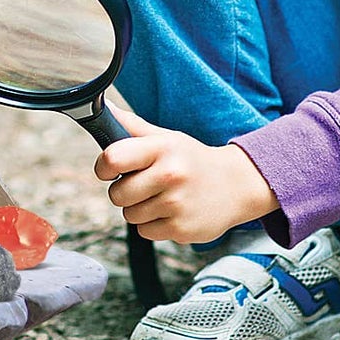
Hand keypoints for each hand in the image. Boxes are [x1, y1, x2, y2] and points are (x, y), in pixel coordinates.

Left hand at [95, 102, 278, 243]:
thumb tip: (103, 108)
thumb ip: (131, 126)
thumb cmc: (192, 160)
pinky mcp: (182, 229)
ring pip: (129, 215)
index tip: (109, 170)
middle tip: (144, 185)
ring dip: (139, 209)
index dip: (104, 167)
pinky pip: (144, 232)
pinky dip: (153, 225)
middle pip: (116, 194)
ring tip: (162, 197)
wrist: (237, 185)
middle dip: (124, 191)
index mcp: (161, 148)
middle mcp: (170, 175)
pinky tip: (172, 212)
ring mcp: (177, 204)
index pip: (112, 159)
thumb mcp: (166, 138)